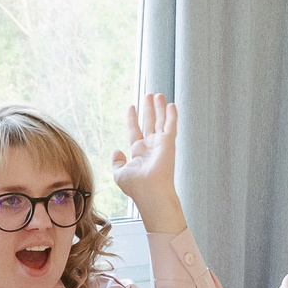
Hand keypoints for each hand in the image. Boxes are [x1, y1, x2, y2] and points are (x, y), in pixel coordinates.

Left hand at [108, 92, 186, 231]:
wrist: (150, 192)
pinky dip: (171, 115)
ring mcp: (161, 144)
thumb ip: (117, 162)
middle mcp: (151, 147)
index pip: (135, 131)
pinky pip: (171, 126)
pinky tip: (171, 105)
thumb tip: (116, 151)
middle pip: (149, 123)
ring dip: (159, 108)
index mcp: (139, 153)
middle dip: (149, 109)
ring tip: (158, 95)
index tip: (131, 106)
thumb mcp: (119, 173)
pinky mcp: (169, 143)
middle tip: (149, 95)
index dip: (133, 118)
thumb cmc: (136, 186)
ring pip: (160, 122)